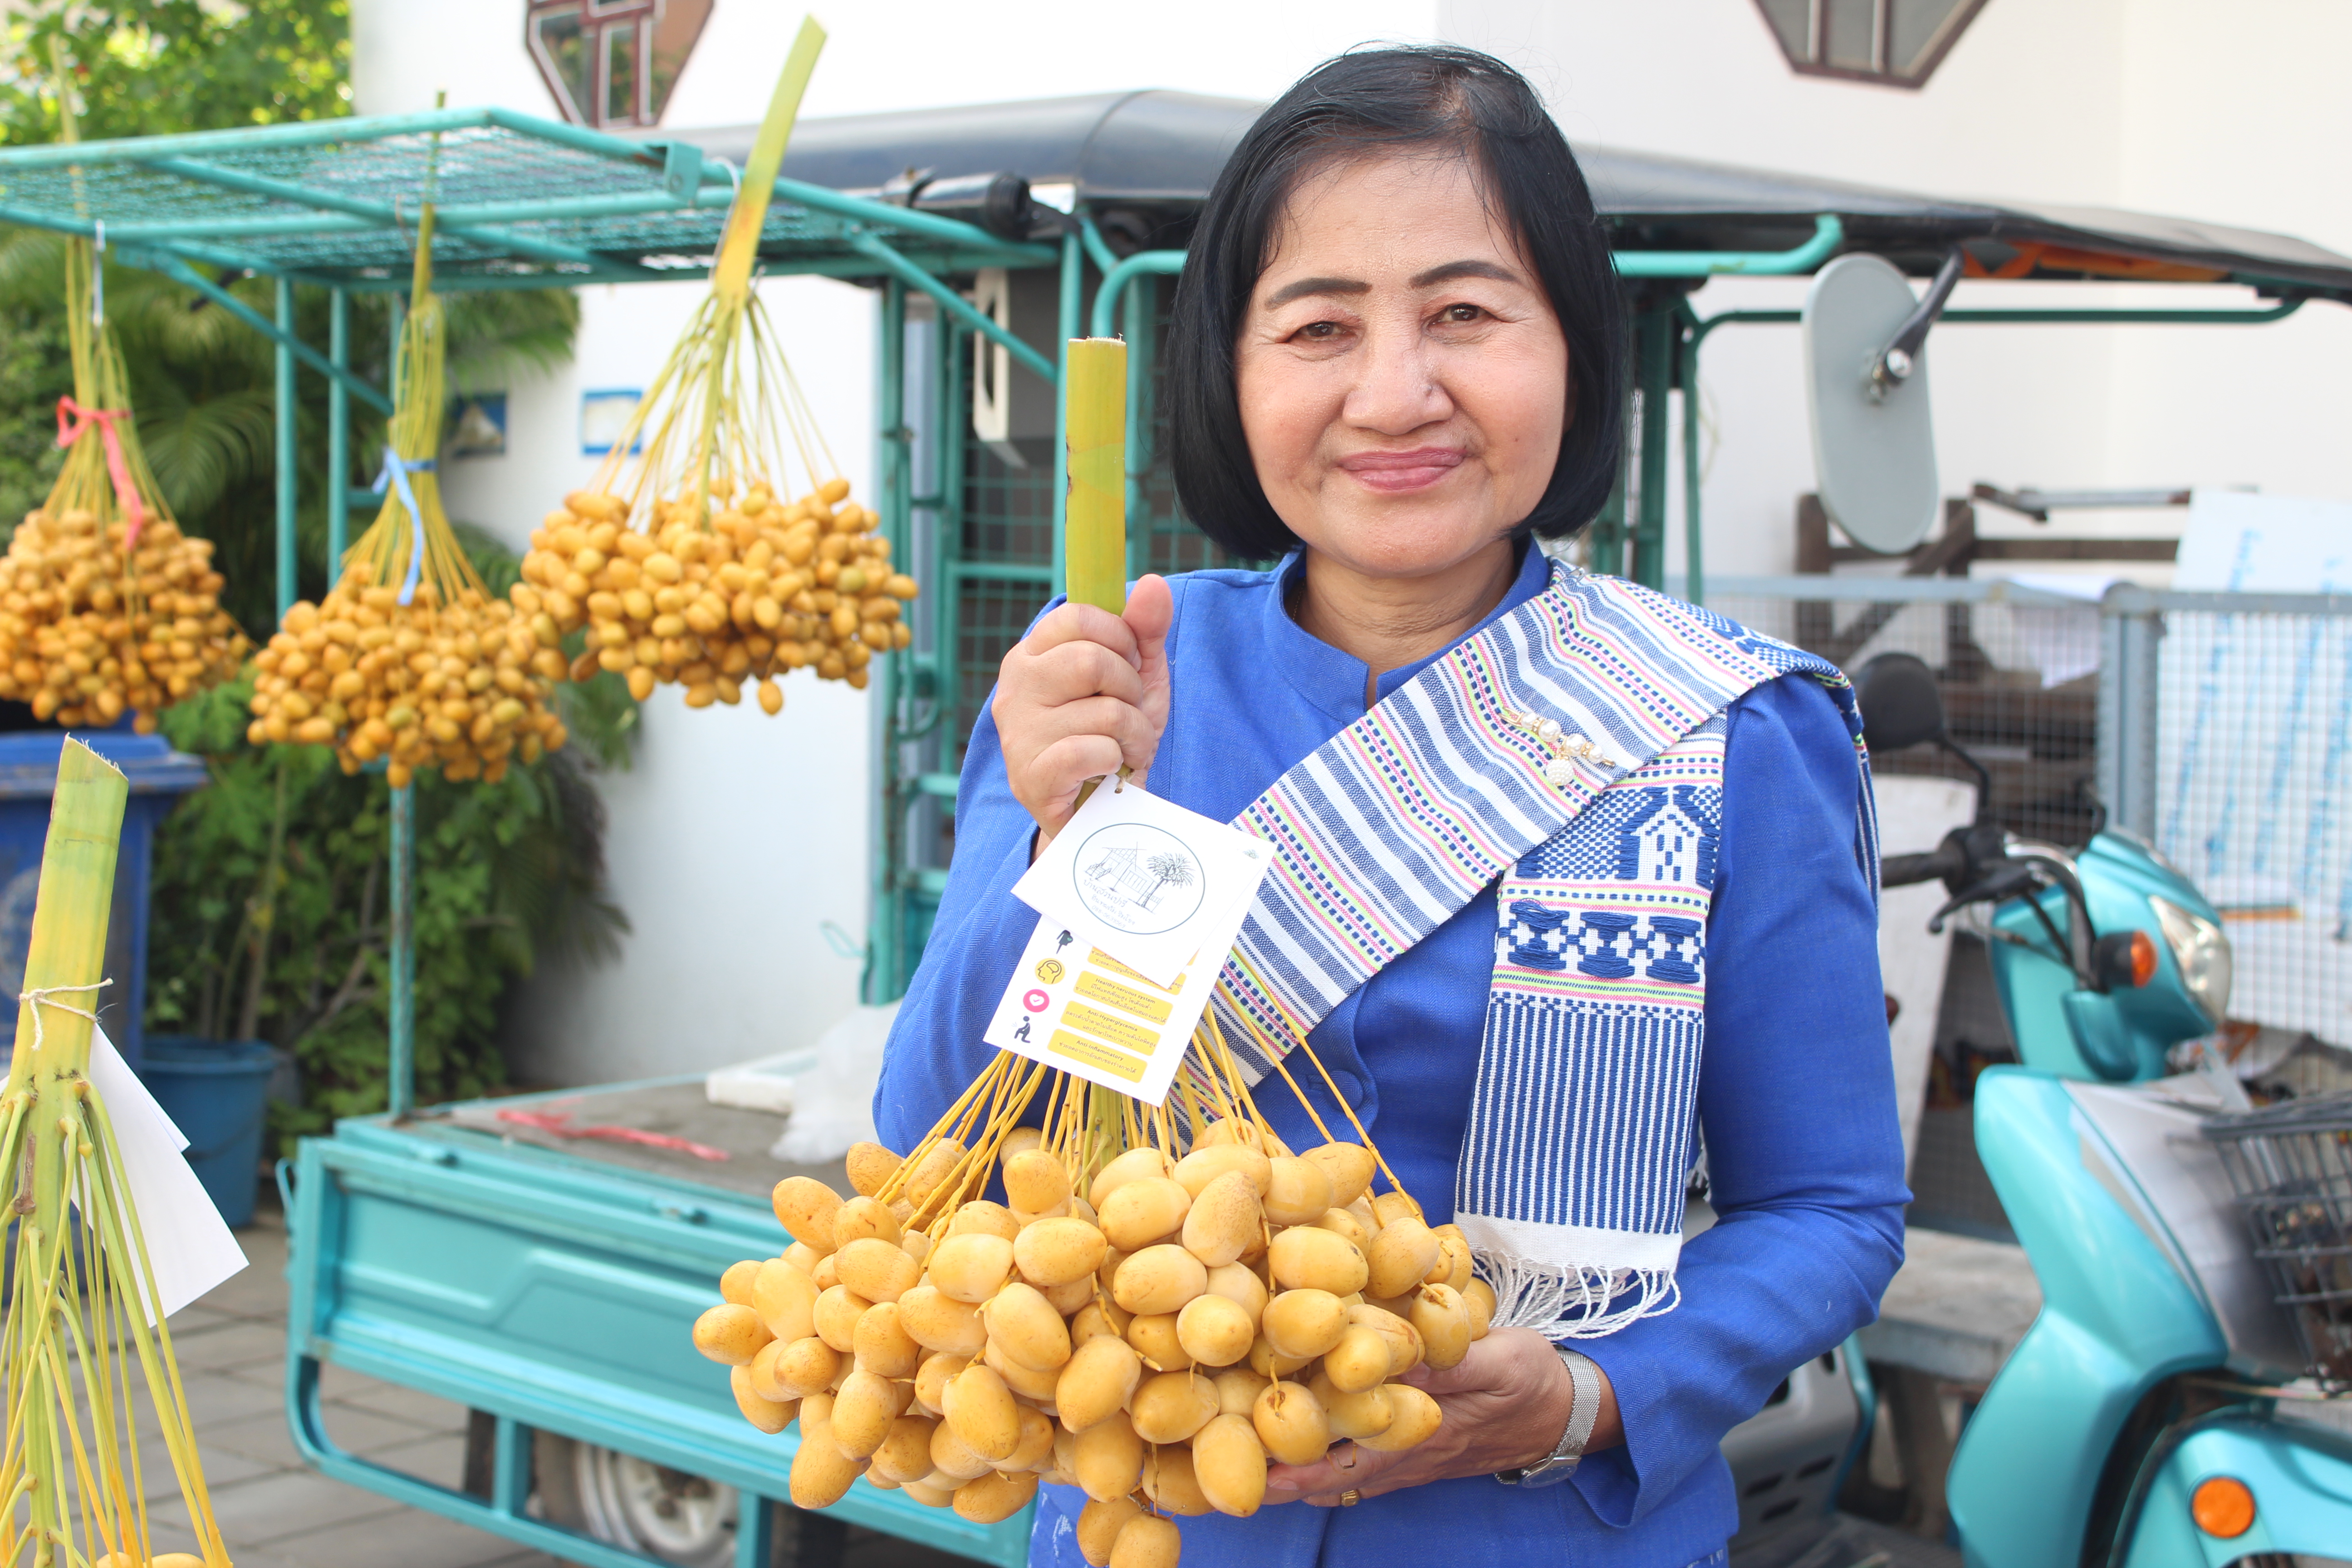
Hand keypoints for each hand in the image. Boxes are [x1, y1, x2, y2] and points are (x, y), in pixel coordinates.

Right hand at [992, 575, 1172, 847]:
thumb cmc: (1112, 737)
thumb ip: (1144, 630)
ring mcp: (1017, 732)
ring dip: (1134, 733)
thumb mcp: (1137, 677)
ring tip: (1123, 747)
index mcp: (1032, 654)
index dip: (1120, 638)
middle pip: (1092, 660)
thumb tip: (1155, 583)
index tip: (1127, 665)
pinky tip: (1110, 770)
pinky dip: (1117, 760)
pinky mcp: (1029, 776)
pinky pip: (1092, 750)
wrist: (1099, 810)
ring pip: (1103, 711)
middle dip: (1130, 689)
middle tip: (1127, 712)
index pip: (1078, 615)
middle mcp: (1014, 687)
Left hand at [1262, 1328, 1620, 1505]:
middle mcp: (1403, 1456)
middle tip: (1215, 1469)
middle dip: (1273, 1471)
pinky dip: (1321, 1452)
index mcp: (1419, 1437)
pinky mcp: (1410, 1440)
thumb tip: (1388, 1351)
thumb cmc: (1531, 1381)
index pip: (1341, 1459)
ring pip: (1336, 1468)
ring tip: (1237, 1453)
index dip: (1290, 1464)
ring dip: (1291, 1463)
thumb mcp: (1495, 1361)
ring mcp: (1405, 1454)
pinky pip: (1355, 1457)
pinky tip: (1291, 1436)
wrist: (1568, 1410)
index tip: (1244, 1466)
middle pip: (1325, 1472)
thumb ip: (1445, 1360)